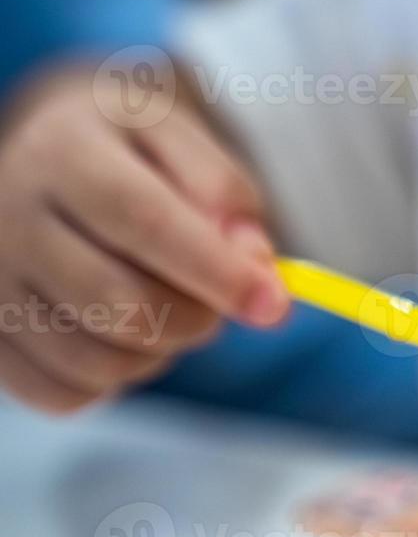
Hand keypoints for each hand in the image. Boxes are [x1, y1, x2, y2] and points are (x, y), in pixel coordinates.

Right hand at [0, 64, 288, 412]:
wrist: (44, 158)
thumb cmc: (127, 153)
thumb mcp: (181, 141)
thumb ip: (226, 193)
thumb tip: (257, 266)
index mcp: (65, 152)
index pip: (143, 222)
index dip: (217, 272)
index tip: (273, 305)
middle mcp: (8, 217)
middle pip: (121, 304)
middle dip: (197, 318)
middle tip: (214, 300)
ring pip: (97, 360)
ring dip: (160, 352)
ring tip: (166, 309)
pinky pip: (64, 395)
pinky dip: (114, 381)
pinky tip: (123, 336)